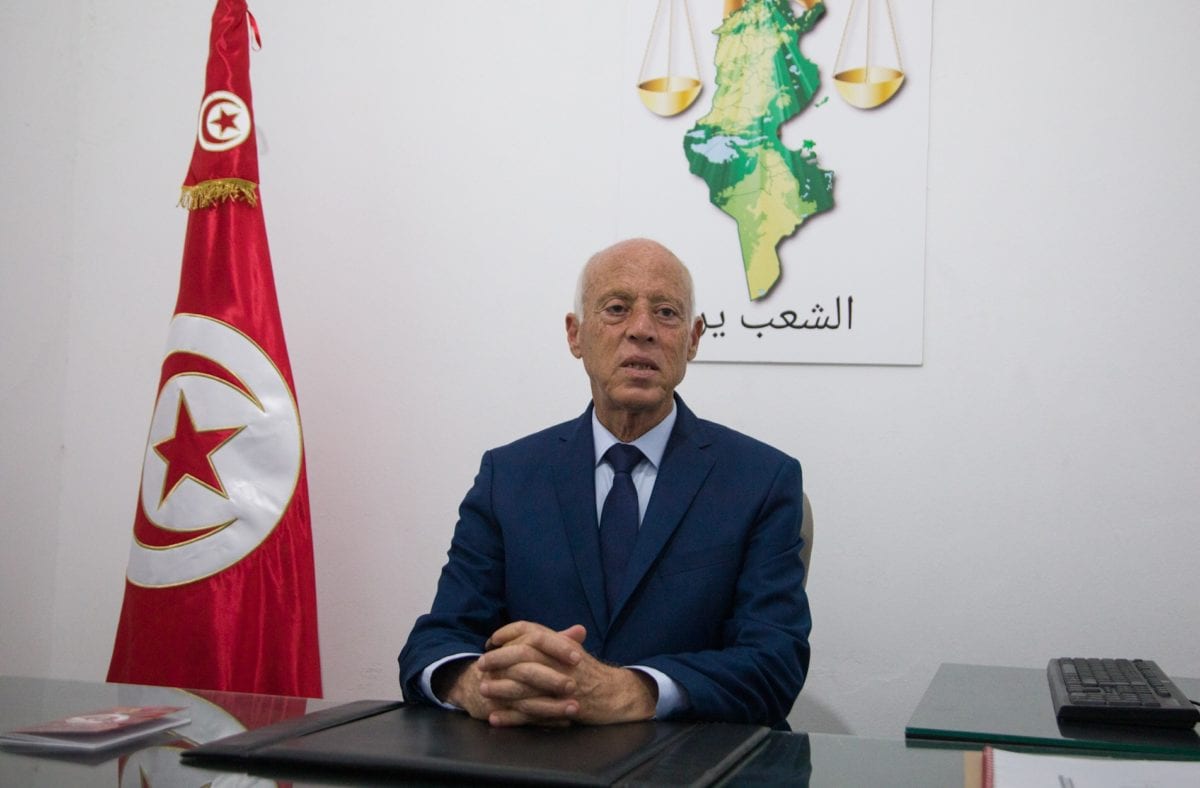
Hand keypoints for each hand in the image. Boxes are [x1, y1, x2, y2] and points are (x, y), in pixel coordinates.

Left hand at [476, 621, 657, 726]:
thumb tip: (524, 634)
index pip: (531, 630)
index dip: (509, 633)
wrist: (615, 695)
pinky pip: (531, 713)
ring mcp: (561, 685)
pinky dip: (511, 717)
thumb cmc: (591, 673)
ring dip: (501, 687)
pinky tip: (495, 718)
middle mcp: (560, 661)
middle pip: (523, 654)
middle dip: (499, 659)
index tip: (492, 640)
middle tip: (481, 664)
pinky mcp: (561, 708)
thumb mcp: (573, 651)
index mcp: (562, 644)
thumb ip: (552, 641)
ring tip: (483, 690)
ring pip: (524, 685)